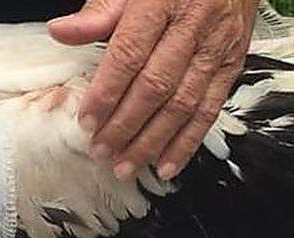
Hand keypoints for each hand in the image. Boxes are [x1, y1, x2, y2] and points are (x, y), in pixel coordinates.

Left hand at [49, 0, 256, 180]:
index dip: (107, 92)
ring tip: (127, 165)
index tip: (87, 121)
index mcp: (161, 1)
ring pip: (183, 104)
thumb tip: (61, 31)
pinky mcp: (233, 63)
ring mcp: (216, 47)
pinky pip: (210, 108)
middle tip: (101, 150)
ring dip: (153, 141)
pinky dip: (188, 141)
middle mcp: (192, 26)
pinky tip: (167, 164)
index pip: (129, 55)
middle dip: (126, 125)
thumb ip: (100, 11)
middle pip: (156, 86)